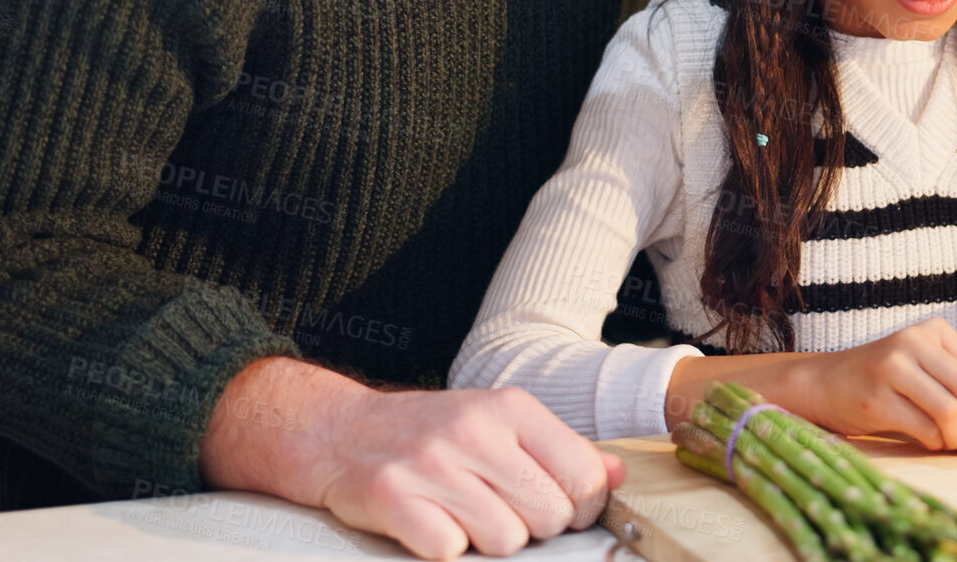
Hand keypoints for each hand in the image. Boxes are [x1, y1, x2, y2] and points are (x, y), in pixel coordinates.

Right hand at [202, 357, 622, 559]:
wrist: (339, 431)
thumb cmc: (431, 432)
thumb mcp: (499, 424)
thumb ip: (560, 450)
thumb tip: (617, 476)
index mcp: (510, 408)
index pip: (583, 477)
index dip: (580, 508)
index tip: (560, 509)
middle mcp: (473, 430)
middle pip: (547, 516)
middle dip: (532, 528)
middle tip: (501, 511)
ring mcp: (431, 464)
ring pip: (503, 541)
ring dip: (486, 541)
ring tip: (462, 514)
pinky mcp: (392, 498)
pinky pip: (449, 552)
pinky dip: (442, 548)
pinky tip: (430, 522)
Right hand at [786, 317, 956, 452]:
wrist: (824, 383)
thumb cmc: (883, 382)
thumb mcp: (929, 379)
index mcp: (935, 331)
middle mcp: (914, 341)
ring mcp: (892, 367)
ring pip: (951, 410)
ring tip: (948, 444)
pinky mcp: (875, 396)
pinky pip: (924, 427)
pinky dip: (934, 443)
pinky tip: (927, 442)